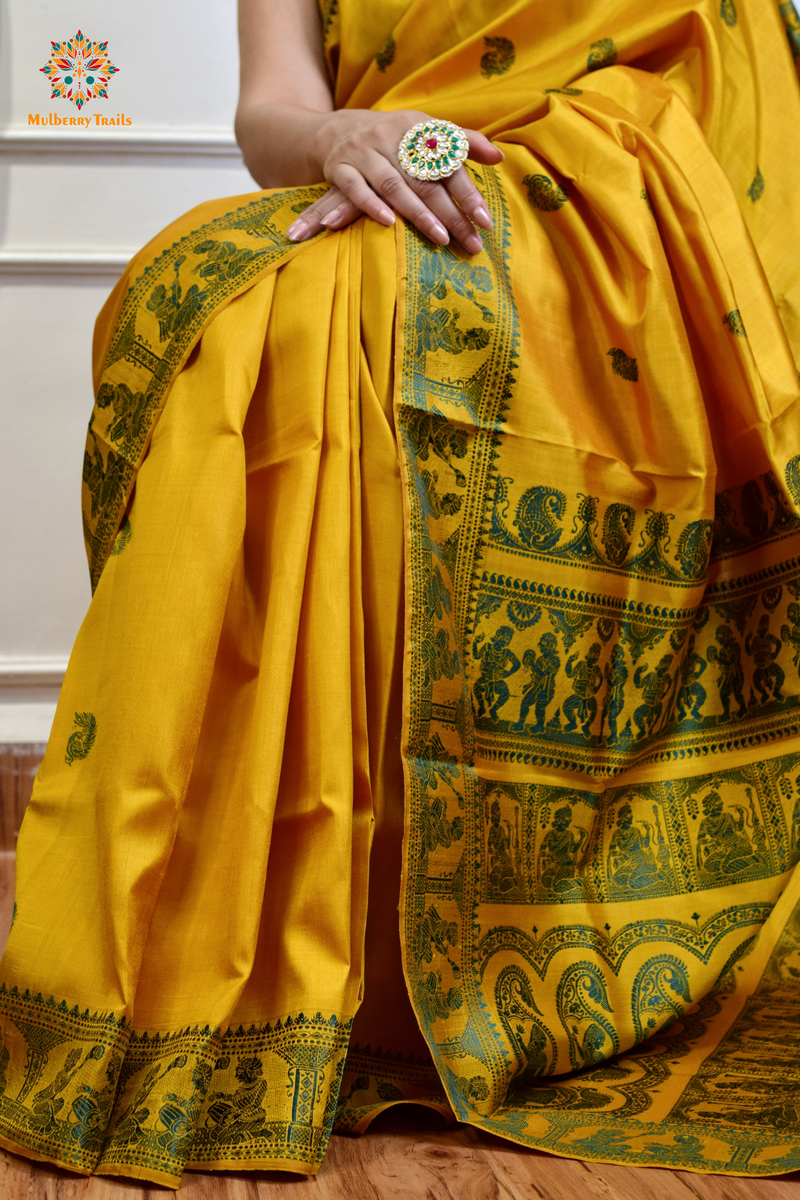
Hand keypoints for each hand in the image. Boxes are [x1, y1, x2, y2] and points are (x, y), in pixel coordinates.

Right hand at [285, 108, 503, 254]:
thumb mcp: (426, 132)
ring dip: (418, 214)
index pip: (448, 163)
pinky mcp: (340, 167)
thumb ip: (462, 142)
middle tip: (471, 243)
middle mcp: (391, 137)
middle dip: (451, 214)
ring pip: (394, 186)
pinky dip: (371, 206)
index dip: (468, 193)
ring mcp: (363, 152)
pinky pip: (355, 188)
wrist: (338, 130)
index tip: (486, 221)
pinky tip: (389, 225)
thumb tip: (499, 155)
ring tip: (441, 239)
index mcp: (417, 129)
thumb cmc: (395, 138)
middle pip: (425, 181)